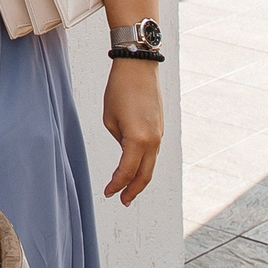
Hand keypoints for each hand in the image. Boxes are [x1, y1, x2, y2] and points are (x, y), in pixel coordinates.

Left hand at [100, 58, 162, 206]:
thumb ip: (119, 139)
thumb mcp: (110, 118)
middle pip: (144, 175)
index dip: (116, 185)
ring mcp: (159, 134)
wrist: (139, 67)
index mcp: (137, 140)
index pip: (126, 172)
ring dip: (140, 178)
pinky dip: (144, 163)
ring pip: (151, 164)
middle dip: (133, 190)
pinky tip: (136, 166)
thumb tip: (126, 147)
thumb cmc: (119, 89)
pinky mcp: (160, 128)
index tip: (107, 193)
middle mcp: (153, 141)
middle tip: (122, 201)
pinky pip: (153, 152)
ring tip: (129, 189)